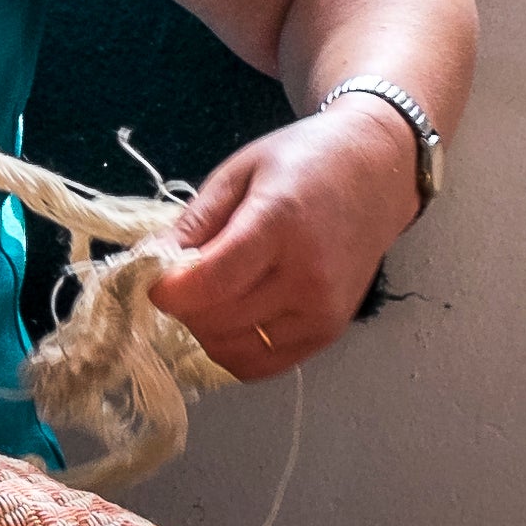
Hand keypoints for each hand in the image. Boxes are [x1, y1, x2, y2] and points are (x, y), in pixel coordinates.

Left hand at [150, 96, 421, 380]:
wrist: (378, 173)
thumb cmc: (304, 162)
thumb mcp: (238, 173)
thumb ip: (192, 224)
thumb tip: (148, 266)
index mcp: (279, 224)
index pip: (208, 283)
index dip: (167, 290)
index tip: (153, 278)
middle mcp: (306, 276)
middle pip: (215, 320)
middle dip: (183, 307)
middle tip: (182, 280)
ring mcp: (321, 311)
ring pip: (232, 350)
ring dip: (205, 330)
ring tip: (210, 294)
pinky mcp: (328, 333)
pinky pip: (261, 364)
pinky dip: (234, 348)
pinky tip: (233, 315)